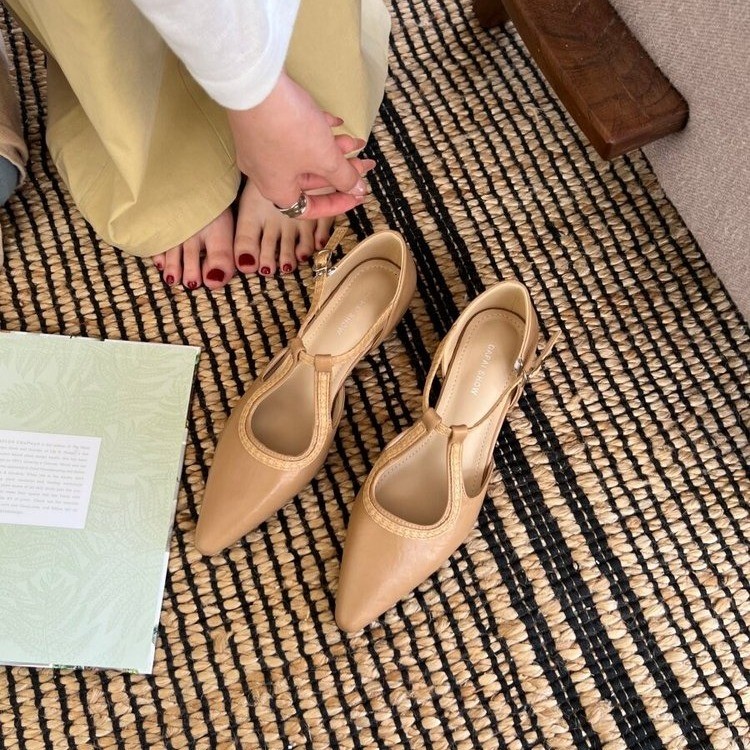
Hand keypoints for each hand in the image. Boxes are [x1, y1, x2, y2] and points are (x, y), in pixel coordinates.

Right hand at [226, 71, 370, 219]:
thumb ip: (344, 177)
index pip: (308, 208)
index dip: (336, 204)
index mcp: (276, 189)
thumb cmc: (289, 129)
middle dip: (338, 171)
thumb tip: (358, 190)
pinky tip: (336, 121)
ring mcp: (260, 146)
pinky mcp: (260, 122)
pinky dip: (315, 130)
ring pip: (302, 154)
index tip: (356, 196)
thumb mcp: (325, 158)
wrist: (255, 83)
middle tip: (363, 163)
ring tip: (355, 140)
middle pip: (308, 179)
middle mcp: (264, 172)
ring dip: (331, 149)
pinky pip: (292, 133)